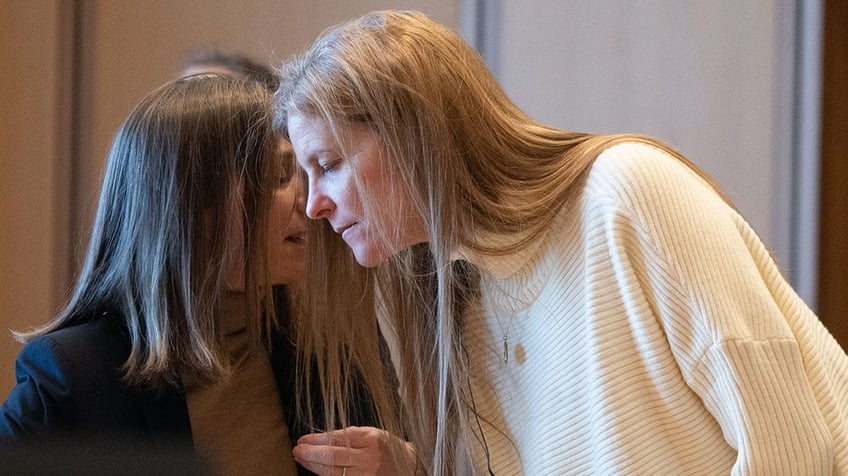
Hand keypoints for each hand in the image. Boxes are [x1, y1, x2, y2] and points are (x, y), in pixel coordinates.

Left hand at [292, 426, 415, 474]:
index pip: (337, 440)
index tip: (303, 440)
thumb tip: (322, 439)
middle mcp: (369, 459)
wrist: (408, 467)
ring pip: (333, 473)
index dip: (317, 440)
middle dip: (311, 454)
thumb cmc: (388, 449)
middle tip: (297, 450)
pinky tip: (317, 471)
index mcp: (371, 440)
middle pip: (333, 457)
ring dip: (314, 466)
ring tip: (302, 458)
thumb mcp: (372, 434)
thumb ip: (350, 436)